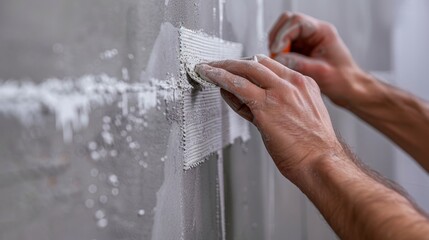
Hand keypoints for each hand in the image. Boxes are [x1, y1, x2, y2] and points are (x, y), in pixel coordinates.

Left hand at [195, 56, 341, 177]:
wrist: (322, 163)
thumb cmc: (312, 149)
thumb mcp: (301, 118)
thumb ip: (276, 106)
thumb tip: (246, 101)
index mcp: (304, 84)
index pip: (271, 67)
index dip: (249, 66)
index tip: (237, 70)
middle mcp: (292, 83)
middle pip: (256, 62)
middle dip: (234, 62)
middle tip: (218, 65)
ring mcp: (279, 92)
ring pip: (245, 69)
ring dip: (222, 67)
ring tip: (207, 68)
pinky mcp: (265, 106)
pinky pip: (237, 85)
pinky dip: (220, 77)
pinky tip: (209, 76)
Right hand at [269, 12, 367, 106]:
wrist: (349, 88)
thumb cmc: (343, 79)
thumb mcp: (320, 72)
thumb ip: (299, 63)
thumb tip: (278, 58)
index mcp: (322, 32)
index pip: (297, 21)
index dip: (283, 34)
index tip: (276, 50)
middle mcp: (313, 33)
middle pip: (287, 22)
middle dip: (276, 37)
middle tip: (274, 54)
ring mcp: (306, 41)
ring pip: (282, 34)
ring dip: (276, 46)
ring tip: (277, 61)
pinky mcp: (301, 50)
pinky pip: (283, 46)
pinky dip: (278, 54)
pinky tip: (281, 64)